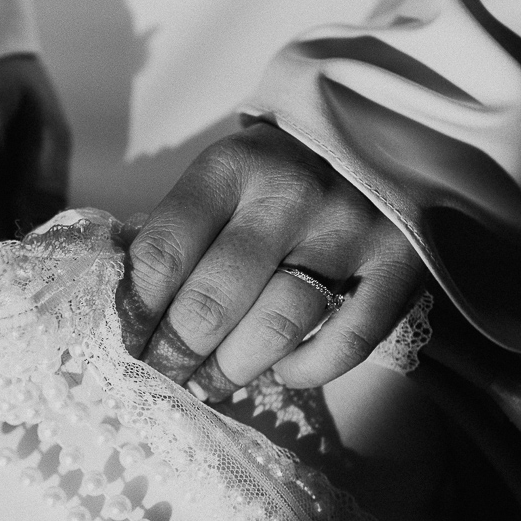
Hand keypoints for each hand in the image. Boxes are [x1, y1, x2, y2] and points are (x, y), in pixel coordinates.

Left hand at [118, 123, 424, 392]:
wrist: (376, 134)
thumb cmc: (275, 173)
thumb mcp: (218, 181)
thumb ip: (175, 236)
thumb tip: (128, 316)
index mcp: (232, 169)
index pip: (163, 254)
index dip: (133, 314)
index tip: (120, 348)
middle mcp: (291, 197)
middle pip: (214, 300)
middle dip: (174, 353)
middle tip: (158, 379)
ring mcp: (349, 233)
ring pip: (275, 327)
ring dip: (230, 370)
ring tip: (205, 386)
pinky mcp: (400, 266)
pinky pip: (348, 341)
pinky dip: (308, 369)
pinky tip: (282, 372)